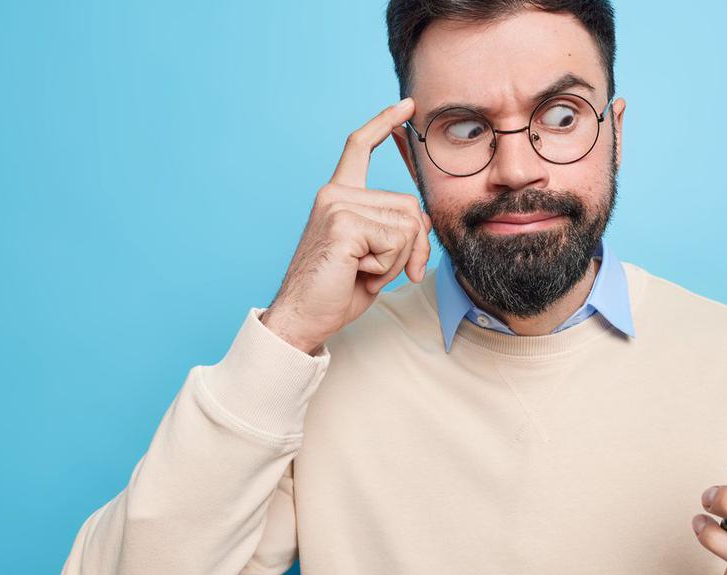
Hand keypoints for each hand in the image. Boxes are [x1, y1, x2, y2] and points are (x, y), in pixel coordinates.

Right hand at [260, 97, 431, 353]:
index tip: (406, 106)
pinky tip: (357, 271)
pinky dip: (387, 267)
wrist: (304, 317)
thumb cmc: (337, 289)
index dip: (384, 123)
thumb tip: (422, 218)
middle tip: (377, 269)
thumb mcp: (375, 254)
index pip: (360, 147)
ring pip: (408, 226)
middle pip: (411, 205)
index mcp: (338, 195)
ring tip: (362, 270)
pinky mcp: (344, 224)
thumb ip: (395, 228)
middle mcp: (335, 194)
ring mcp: (337, 206)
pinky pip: (397, 242)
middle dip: (413, 246)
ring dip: (397, 260)